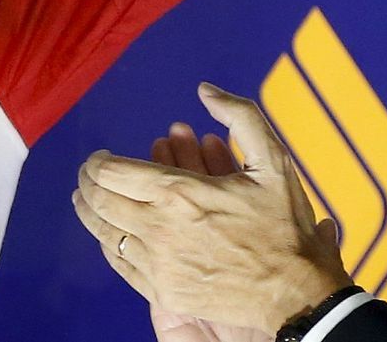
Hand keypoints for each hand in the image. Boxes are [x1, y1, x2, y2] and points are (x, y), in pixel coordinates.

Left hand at [72, 83, 352, 335]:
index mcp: (179, 193)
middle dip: (88, 183)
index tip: (100, 156)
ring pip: (104, 233)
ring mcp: (160, 265)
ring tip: (86, 201)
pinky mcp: (165, 294)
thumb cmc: (285, 228)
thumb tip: (205, 89)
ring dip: (90, 212)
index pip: (110, 172)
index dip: (96, 160)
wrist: (300, 296)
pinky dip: (109, 244)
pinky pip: (121, 264)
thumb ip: (240, 116)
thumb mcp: (274, 162)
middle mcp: (160, 229)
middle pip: (99, 200)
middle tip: (89, 176)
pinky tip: (110, 235)